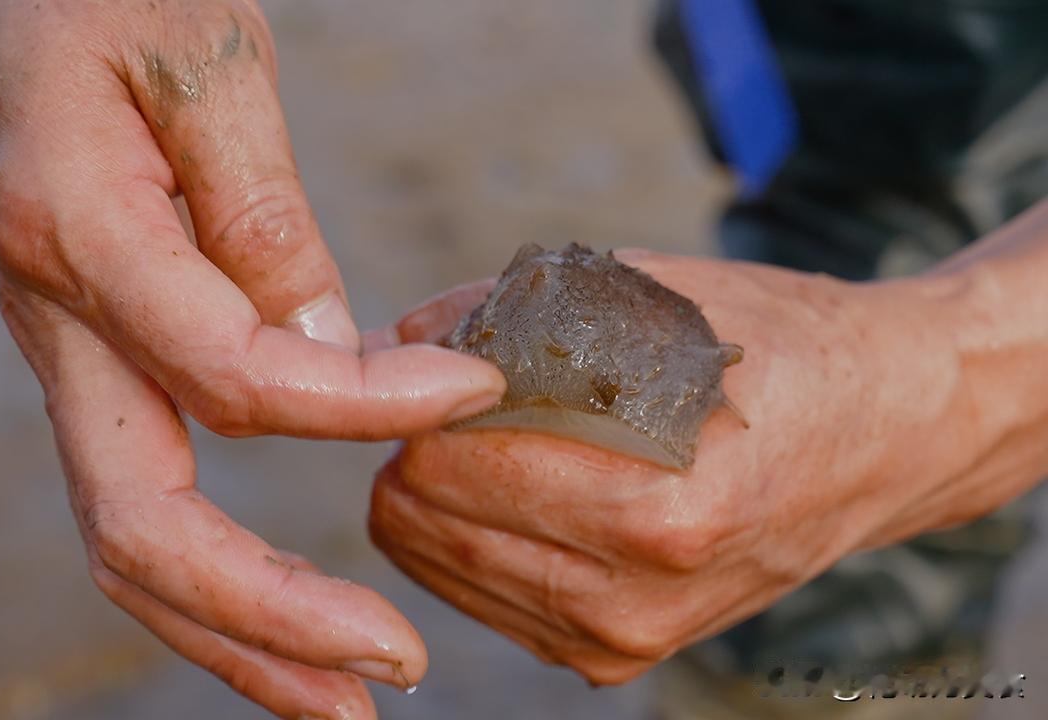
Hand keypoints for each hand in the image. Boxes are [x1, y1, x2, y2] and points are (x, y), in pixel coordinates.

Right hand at [0, 1, 503, 716]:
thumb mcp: (200, 53)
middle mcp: (54, 320)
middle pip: (142, 524)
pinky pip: (140, 483)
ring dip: (236, 629)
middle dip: (269, 617)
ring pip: (129, 532)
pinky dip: (212, 566)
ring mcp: (65, 344)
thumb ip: (259, 210)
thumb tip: (328, 353)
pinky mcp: (92, 344)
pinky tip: (281, 601)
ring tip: (343, 693)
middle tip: (390, 674)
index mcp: (79, 238)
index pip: (234, 377)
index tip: (473, 391)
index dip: (360, 406)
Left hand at [368, 250, 995, 683]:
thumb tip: (391, 335)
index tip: (452, 368)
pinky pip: (483, 596)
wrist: (885, 435)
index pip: (447, 465)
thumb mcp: (655, 295)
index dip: (425, 401)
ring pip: (439, 566)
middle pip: (427, 523)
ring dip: (439, 497)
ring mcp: (624, 639)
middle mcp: (636, 593)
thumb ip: (507, 311)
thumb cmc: (778, 349)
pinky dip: (475, 537)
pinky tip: (521, 490)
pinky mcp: (616, 657)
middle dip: (420, 451)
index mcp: (657, 503)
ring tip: (494, 441)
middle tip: (459, 403)